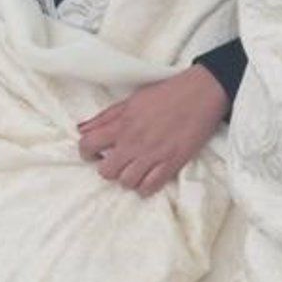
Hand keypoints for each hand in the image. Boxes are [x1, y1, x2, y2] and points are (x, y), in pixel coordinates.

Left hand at [77, 65, 228, 196]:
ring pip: (126, 182)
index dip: (85, 151)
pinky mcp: (172, 164)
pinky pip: (150, 187)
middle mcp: (134, 142)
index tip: (91, 152)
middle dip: (106, 168)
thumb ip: (105, 117)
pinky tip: (146, 178)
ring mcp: (153, 155)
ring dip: (126, 179)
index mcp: (122, 124)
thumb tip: (81, 129)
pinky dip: (144, 187)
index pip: (89, 144)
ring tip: (132, 170)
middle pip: (106, 171)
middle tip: (115, 162)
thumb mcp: (130, 100)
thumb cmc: (165, 94)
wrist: (200, 94)